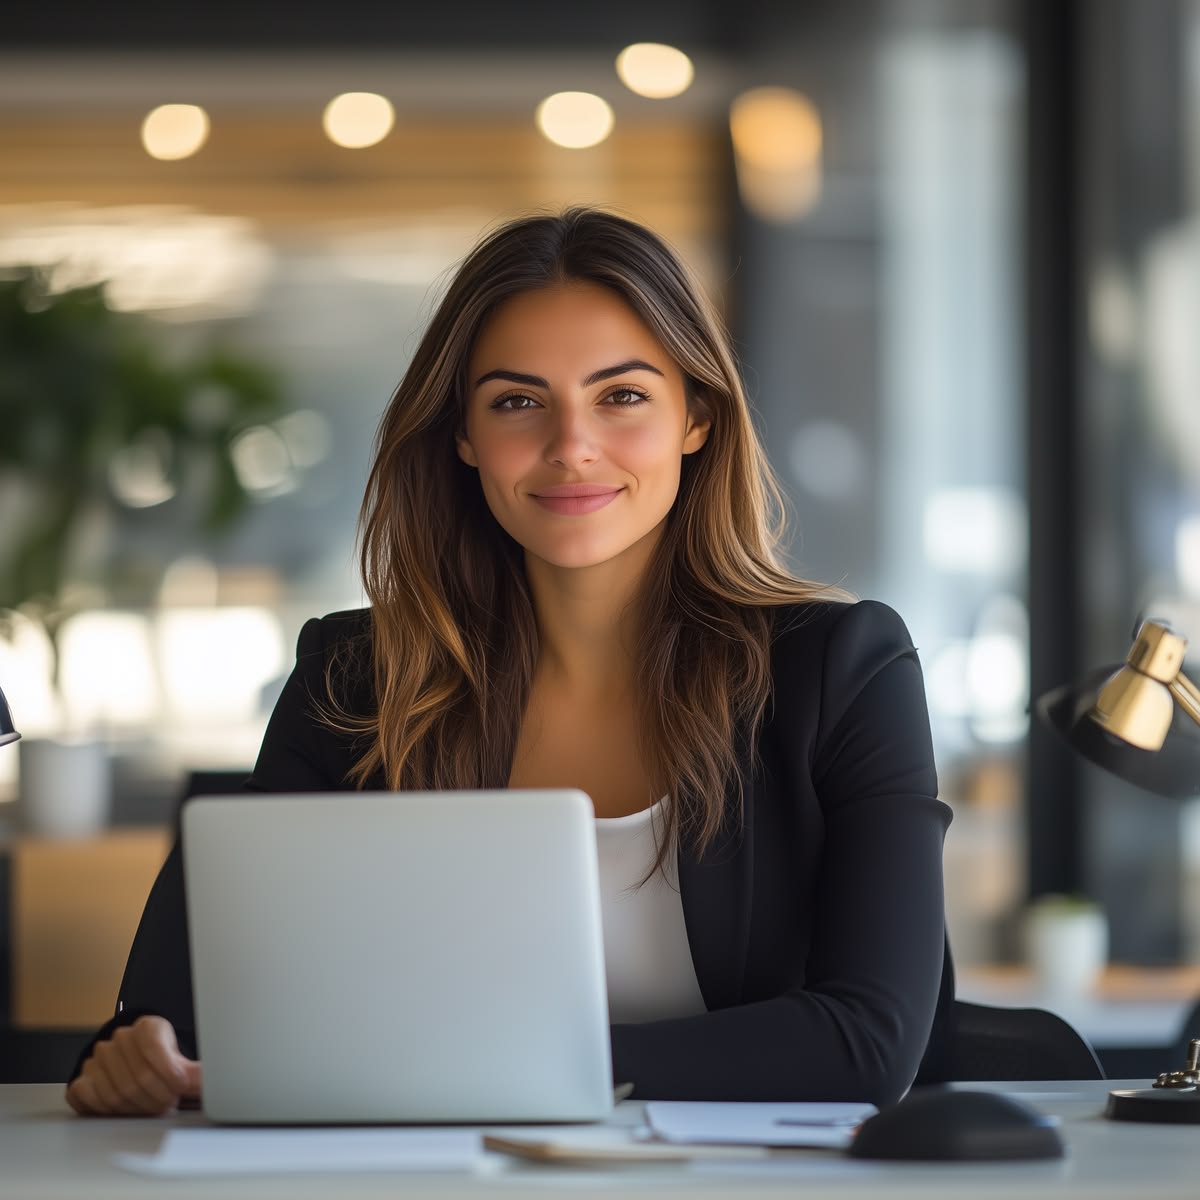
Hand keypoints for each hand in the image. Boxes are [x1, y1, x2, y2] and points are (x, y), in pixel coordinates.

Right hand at [66, 1015, 201, 1115]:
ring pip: (116, 1093)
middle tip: (170, 1106)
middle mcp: (120, 1038)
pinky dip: (106, 1110)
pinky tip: (125, 1110)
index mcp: (148, 1027)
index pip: (156, 1049)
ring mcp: (98, 1058)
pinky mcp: (82, 1078)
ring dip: (137, 1109)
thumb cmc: (162, 1062)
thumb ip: (196, 1073)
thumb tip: (213, 1084)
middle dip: (158, 1098)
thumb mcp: (182, 1060)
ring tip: (153, 1109)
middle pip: (139, 1077)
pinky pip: (87, 1097)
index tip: (183, 1087)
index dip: (171, 1073)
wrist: (137, 1060)